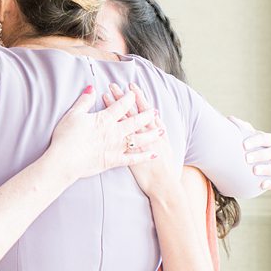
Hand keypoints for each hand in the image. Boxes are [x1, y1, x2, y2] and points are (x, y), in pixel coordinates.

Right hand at [45, 84, 160, 182]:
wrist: (64, 161)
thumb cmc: (66, 137)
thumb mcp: (73, 115)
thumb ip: (84, 101)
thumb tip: (91, 88)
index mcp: (105, 119)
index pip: (121, 106)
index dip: (129, 98)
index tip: (134, 93)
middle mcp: (114, 132)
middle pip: (135, 121)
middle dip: (146, 115)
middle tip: (155, 110)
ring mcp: (116, 147)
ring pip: (139, 139)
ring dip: (151, 134)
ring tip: (161, 130)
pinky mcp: (114, 161)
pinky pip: (133, 158)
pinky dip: (144, 156)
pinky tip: (153, 154)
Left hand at [102, 83, 179, 197]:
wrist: (163, 185)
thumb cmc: (166, 166)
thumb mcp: (166, 145)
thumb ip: (159, 131)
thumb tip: (155, 118)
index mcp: (157, 131)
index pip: (145, 110)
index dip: (138, 97)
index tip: (131, 85)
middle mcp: (146, 135)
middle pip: (131, 113)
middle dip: (122, 99)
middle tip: (113, 85)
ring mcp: (136, 146)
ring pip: (123, 123)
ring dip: (114, 110)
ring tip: (104, 97)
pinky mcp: (127, 156)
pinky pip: (117, 138)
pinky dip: (111, 130)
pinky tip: (103, 122)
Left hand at [229, 116, 270, 191]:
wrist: (255, 161)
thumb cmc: (250, 146)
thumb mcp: (246, 136)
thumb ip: (240, 128)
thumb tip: (230, 119)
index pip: (267, 139)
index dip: (256, 141)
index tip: (243, 145)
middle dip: (261, 155)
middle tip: (247, 158)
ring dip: (268, 169)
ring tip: (254, 170)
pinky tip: (262, 185)